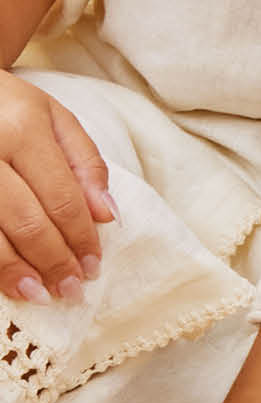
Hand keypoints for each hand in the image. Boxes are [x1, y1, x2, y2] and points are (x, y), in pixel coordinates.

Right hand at [0, 68, 115, 303]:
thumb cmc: (7, 107)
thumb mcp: (53, 117)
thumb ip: (85, 163)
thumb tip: (107, 215)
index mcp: (22, 129)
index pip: (62, 196)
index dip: (80, 236)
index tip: (94, 265)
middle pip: (27, 221)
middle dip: (53, 261)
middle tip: (72, 289)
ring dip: (16, 273)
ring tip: (40, 295)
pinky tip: (5, 282)